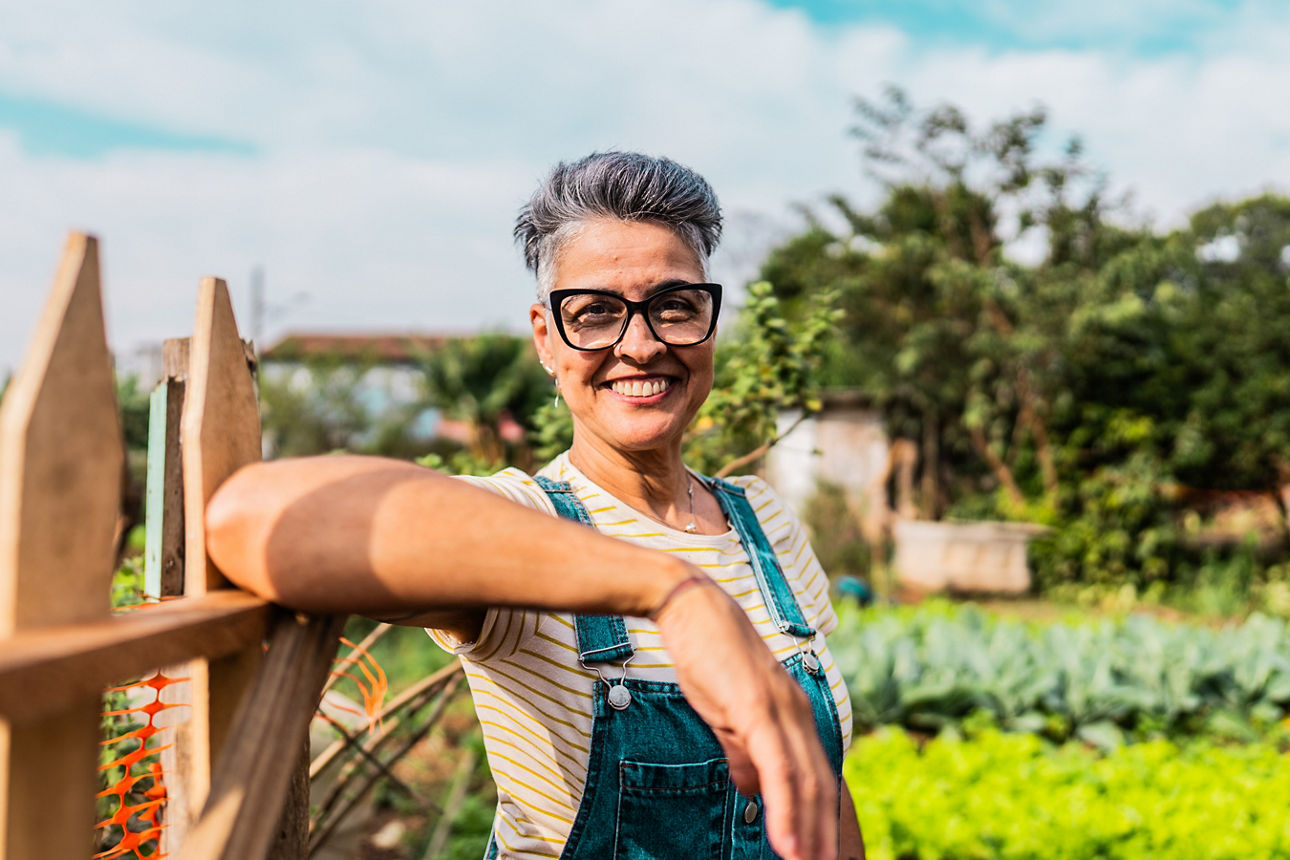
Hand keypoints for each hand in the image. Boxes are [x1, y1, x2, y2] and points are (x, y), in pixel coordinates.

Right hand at [654, 573, 837, 859]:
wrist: (691, 607)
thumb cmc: (708, 656)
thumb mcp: (728, 712)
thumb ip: (743, 751)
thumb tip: (754, 790)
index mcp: (793, 715)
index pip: (816, 777)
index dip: (822, 821)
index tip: (822, 856)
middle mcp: (798, 713)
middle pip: (821, 787)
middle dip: (825, 837)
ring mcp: (781, 710)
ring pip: (805, 784)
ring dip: (809, 834)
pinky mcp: (758, 707)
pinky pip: (779, 768)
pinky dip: (785, 809)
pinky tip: (785, 842)